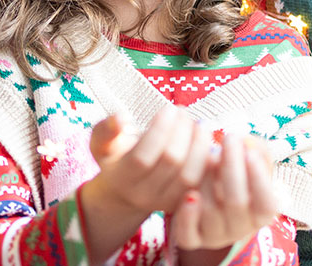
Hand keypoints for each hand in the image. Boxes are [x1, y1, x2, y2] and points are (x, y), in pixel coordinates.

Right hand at [84, 104, 213, 214]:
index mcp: (121, 178)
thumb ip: (107, 128)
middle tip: (183, 111)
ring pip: (190, 175)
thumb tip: (122, 118)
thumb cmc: (116, 156)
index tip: (168, 108)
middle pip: (171, 162)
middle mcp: (143, 195)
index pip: (143, 156)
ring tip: (200, 123)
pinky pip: (204, 182)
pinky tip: (209, 140)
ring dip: (200, 144)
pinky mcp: (185, 202)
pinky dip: (210, 159)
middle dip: (182, 131)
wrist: (127, 189)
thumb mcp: (102, 141)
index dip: (159, 130)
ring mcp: (166, 202)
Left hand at [172, 134, 278, 250]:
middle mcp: (239, 229)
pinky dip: (188, 218)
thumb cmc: (235, 173)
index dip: (259, 180)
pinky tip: (190, 195)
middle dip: (232, 167)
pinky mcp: (191, 238)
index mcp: (260, 214)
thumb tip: (247, 144)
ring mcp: (214, 235)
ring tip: (208, 155)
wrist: (210, 193)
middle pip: (237, 203)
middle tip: (229, 138)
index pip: (266, 204)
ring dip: (208, 179)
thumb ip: (256, 149)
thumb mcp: (252, 160)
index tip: (250, 152)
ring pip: (210, 212)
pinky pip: (188, 236)